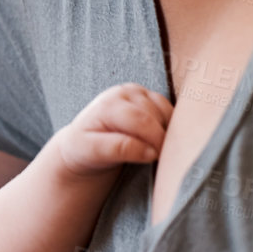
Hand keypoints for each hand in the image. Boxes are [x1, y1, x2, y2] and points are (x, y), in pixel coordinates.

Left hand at [52, 84, 171, 177]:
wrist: (82, 143)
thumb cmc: (84, 149)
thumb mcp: (92, 151)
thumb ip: (118, 149)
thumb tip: (150, 152)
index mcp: (109, 104)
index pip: (141, 122)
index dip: (153, 141)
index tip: (154, 159)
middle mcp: (125, 93)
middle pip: (156, 117)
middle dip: (161, 139)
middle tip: (158, 158)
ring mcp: (139, 92)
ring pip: (166, 112)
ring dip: (166, 132)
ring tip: (154, 149)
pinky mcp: (150, 97)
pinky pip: (170, 111)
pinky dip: (170, 126)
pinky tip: (159, 140)